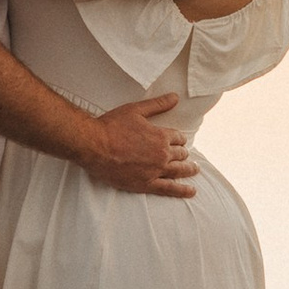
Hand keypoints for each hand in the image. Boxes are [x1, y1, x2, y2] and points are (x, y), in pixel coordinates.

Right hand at [80, 92, 197, 199]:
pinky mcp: (146, 184)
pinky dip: (182, 190)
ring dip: (189, 170)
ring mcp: (155, 171)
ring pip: (179, 171)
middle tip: (186, 155)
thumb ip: (158, 104)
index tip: (178, 140)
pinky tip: (191, 191)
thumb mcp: (136, 110)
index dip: (179, 138)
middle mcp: (162, 154)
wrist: (94, 146)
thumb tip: (176, 97)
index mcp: (160, 136)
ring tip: (194, 169)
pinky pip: (169, 189)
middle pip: (180, 154)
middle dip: (184, 153)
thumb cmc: (112, 126)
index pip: (178, 138)